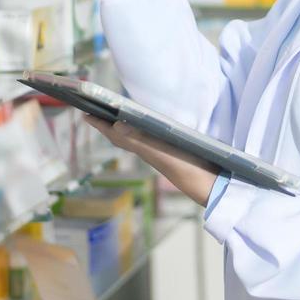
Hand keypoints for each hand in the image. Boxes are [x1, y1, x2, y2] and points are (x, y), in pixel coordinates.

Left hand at [83, 115, 218, 206]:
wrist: (214, 188)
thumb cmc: (190, 170)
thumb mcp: (164, 153)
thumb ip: (142, 140)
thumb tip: (116, 124)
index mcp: (146, 149)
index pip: (117, 135)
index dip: (100, 125)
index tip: (84, 113)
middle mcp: (152, 152)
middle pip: (124, 136)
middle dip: (108, 124)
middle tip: (95, 111)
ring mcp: (163, 154)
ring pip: (137, 139)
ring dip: (124, 128)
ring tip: (116, 117)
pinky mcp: (176, 155)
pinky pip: (152, 140)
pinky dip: (144, 132)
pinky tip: (149, 130)